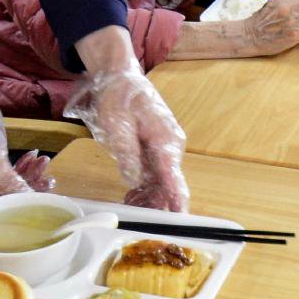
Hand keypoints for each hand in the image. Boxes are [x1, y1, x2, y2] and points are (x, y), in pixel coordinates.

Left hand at [62, 64, 188, 211]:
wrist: (120, 78)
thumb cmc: (120, 97)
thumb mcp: (117, 125)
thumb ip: (128, 153)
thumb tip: (133, 180)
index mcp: (166, 140)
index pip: (174, 178)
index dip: (177, 201)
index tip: (180, 221)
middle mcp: (170, 147)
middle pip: (169, 184)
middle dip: (157, 205)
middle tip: (137, 216)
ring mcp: (163, 150)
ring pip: (161, 183)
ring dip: (148, 198)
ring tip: (129, 206)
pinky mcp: (154, 151)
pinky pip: (153, 175)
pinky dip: (143, 188)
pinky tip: (130, 197)